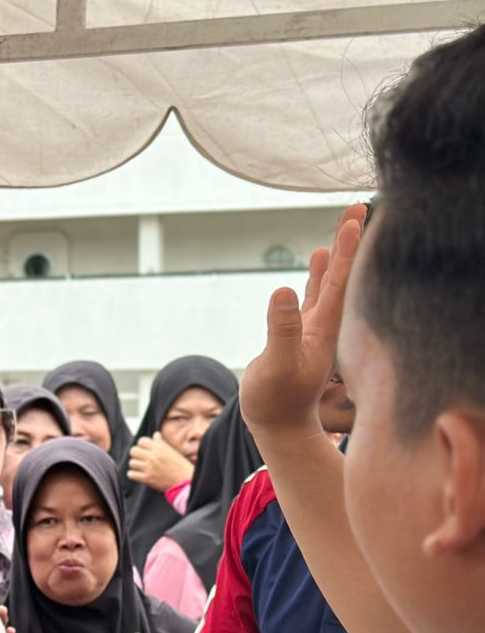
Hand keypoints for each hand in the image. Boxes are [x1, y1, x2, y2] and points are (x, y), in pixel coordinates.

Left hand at [126, 433, 193, 492]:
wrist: (185, 481)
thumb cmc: (181, 466)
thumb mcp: (172, 451)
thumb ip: (161, 443)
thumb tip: (155, 435)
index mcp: (159, 448)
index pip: (141, 441)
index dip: (142, 445)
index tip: (144, 448)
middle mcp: (153, 456)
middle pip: (133, 451)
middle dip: (136, 454)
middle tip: (141, 458)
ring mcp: (149, 467)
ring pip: (131, 462)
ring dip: (135, 465)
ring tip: (141, 467)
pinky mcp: (147, 478)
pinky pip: (131, 474)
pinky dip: (133, 474)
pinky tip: (139, 474)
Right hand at [240, 203, 365, 440]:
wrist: (278, 425)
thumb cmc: (275, 399)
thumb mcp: (276, 365)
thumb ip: (281, 330)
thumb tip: (282, 290)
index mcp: (324, 328)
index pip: (340, 281)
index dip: (348, 249)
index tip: (355, 219)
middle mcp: (326, 324)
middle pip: (343, 276)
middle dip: (351, 242)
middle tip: (358, 208)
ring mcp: (315, 328)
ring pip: (331, 283)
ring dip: (338, 255)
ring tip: (346, 226)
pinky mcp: (302, 333)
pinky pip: (315, 294)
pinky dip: (319, 273)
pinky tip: (318, 259)